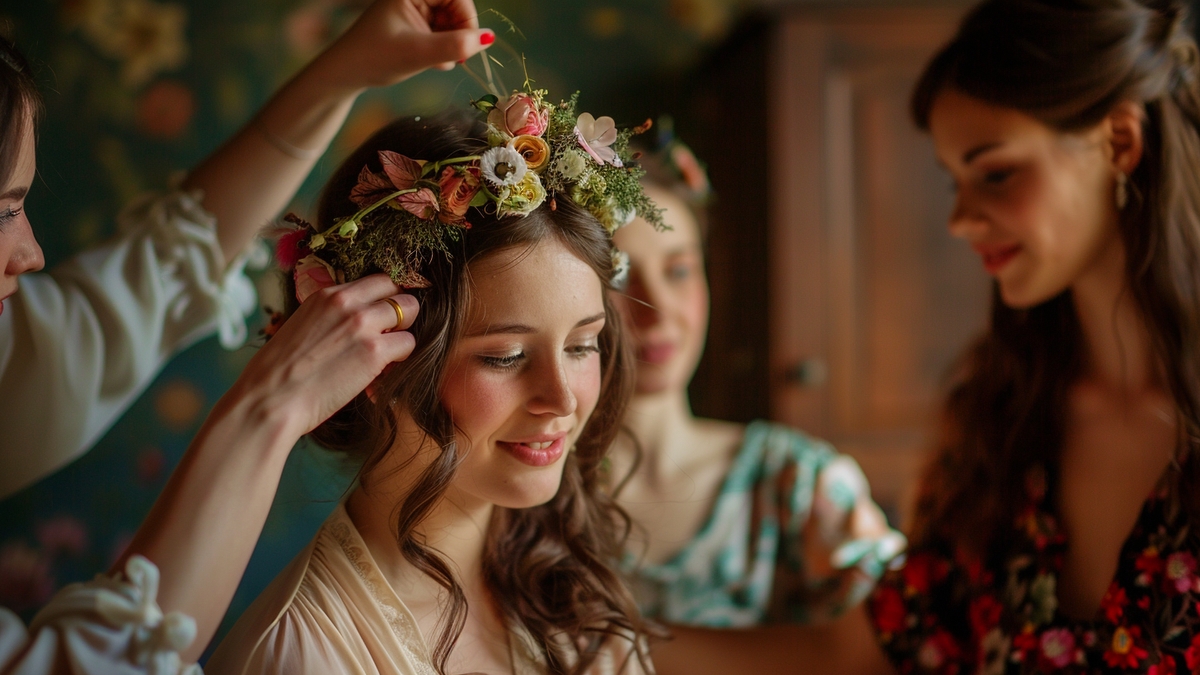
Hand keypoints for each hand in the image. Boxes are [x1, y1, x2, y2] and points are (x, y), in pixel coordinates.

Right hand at [232, 274, 419, 437]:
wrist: (269, 400)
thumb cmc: (278, 374)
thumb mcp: (301, 327)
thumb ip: (330, 318)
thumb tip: (352, 324)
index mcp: (326, 295)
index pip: (376, 280)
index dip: (386, 297)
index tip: (386, 314)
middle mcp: (347, 302)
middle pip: (397, 289)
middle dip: (401, 310)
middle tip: (391, 333)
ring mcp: (362, 324)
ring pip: (410, 311)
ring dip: (403, 332)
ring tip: (388, 354)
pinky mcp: (374, 351)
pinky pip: (408, 343)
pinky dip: (402, 357)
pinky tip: (384, 371)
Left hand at [314, 0, 494, 90]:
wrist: (346, 73)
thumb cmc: (376, 57)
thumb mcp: (418, 53)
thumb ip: (455, 46)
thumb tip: (488, 39)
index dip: (468, 19)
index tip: (468, 45)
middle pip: (456, 8)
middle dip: (459, 33)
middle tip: (454, 57)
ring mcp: (414, 10)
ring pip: (450, 22)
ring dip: (451, 44)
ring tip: (439, 62)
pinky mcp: (414, 25)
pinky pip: (441, 32)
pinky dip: (443, 48)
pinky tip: (432, 62)